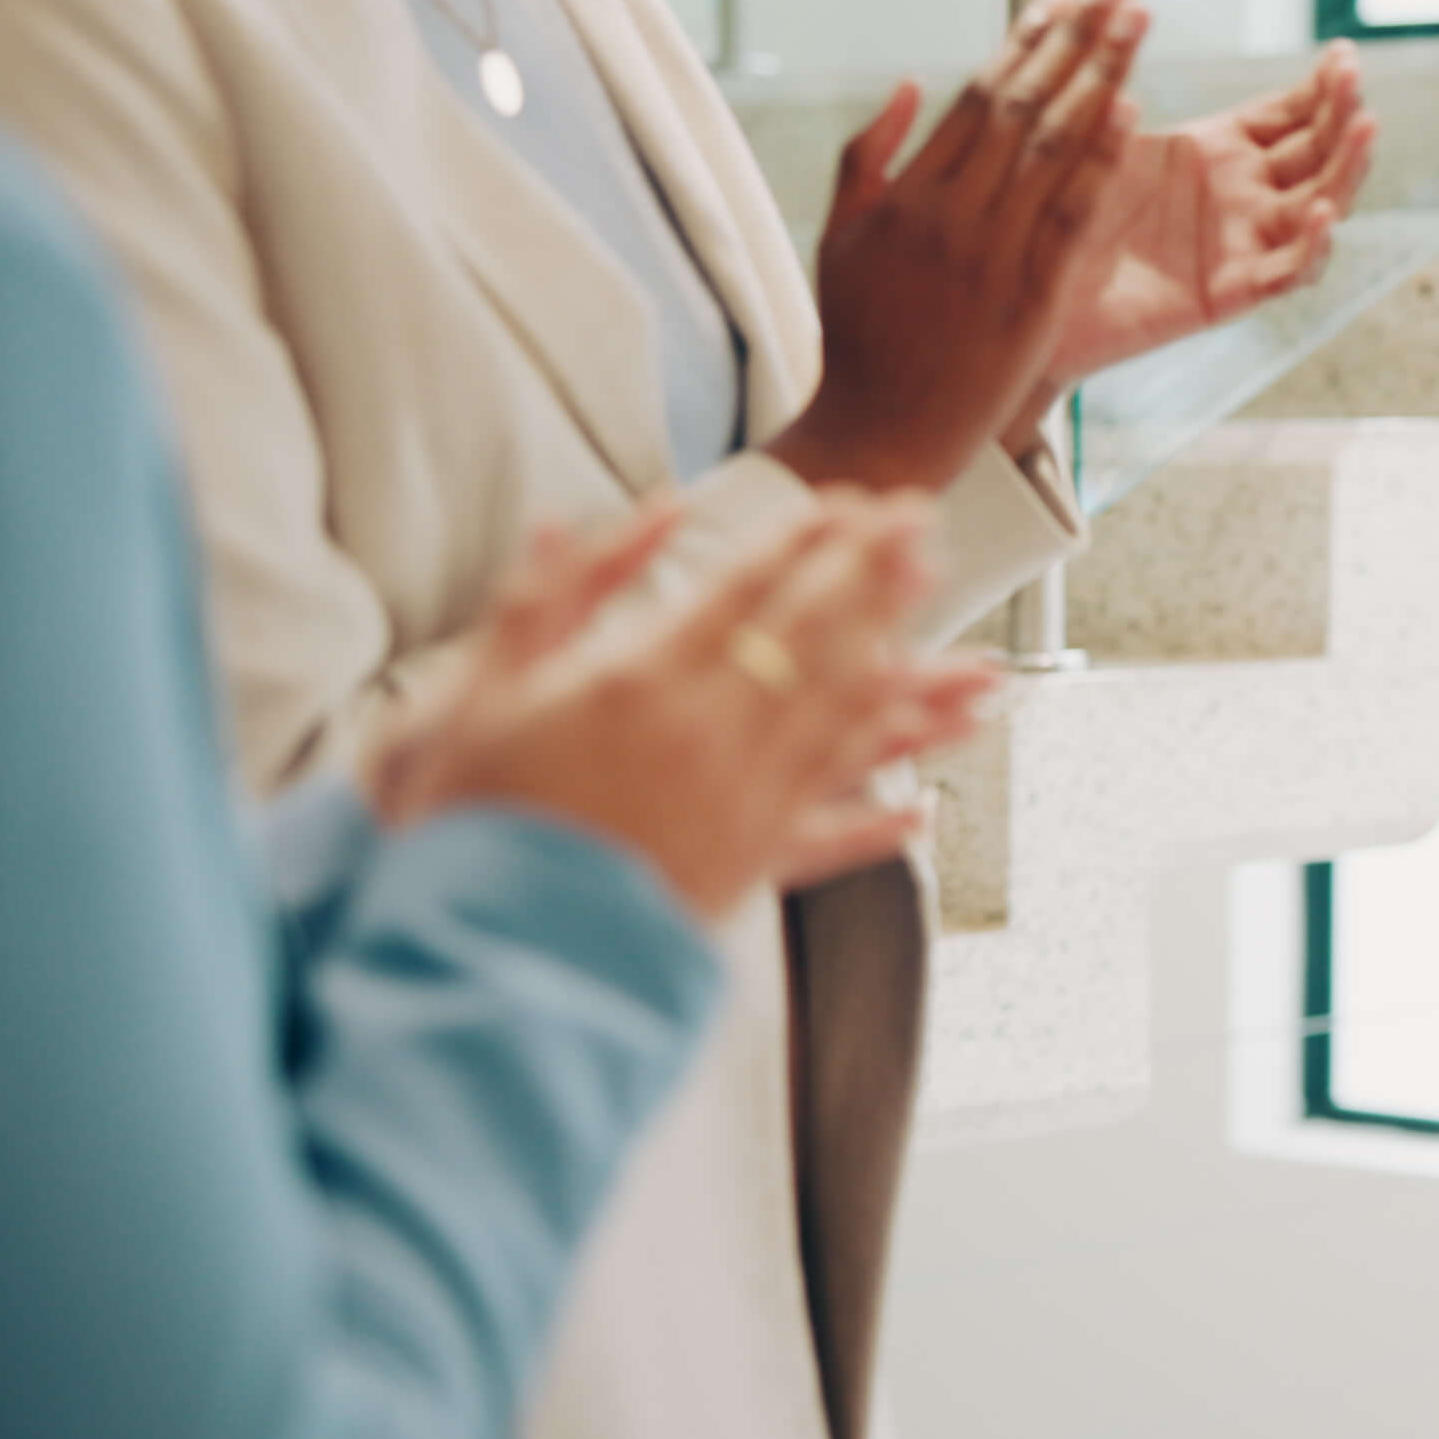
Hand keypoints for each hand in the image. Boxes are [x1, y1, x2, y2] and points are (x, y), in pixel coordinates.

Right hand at [369, 495, 1004, 916]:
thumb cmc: (467, 811)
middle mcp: (708, 735)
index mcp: (641, 681)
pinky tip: (927, 810)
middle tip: (925, 525)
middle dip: (875, 577)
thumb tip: (584, 517)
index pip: (746, 589)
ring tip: (971, 655)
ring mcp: (738, 804)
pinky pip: (832, 839)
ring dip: (916, 687)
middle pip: (815, 639)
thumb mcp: (484, 688)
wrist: (469, 938)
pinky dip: (882, 825)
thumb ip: (546, 596)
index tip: (853, 500)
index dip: (806, 541)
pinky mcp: (744, 870)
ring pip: (848, 729)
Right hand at [772, 0, 1148, 493]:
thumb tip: (908, 83)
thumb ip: (868, 158)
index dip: (1025, 41)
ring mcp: (991, 254)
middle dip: (1076, 38)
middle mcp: (949, 213)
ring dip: (1102, 75)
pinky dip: (1101, 158)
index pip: (977, 97)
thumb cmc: (860, 335)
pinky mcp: (1030, 297)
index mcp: (906, 195)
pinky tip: (1132, 108)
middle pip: (1024, 105)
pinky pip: (1072, 213)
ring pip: (1053, 147)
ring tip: (1137, 21)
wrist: (880, 430)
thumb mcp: (840, 239)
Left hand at [1042, 40, 1380, 386]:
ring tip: (1365, 127)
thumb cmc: (1054, 211)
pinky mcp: (1228, 293)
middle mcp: (1242, 196)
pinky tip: (1322, 213)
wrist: (1026, 291)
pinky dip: (1309, 247)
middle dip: (1343, 115)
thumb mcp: (1090, 134)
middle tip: (1355, 78)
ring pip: (1318, 206)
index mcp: (1217, 151)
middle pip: (1318, 153)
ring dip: (1348, 169)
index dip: (1321, 87)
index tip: (1343, 54)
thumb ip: (1116, 81)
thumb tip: (1121, 1)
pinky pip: (1284, 273)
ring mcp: (1242, 244)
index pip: (1290, 114)